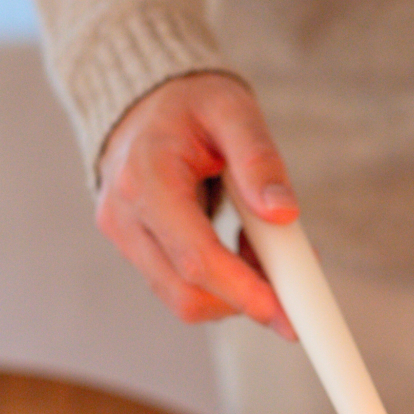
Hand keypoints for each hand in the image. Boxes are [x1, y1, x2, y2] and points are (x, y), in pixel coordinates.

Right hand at [96, 73, 297, 336]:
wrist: (144, 101)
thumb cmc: (191, 103)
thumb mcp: (232, 109)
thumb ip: (259, 158)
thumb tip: (283, 214)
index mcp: (146, 176)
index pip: (195, 256)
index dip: (241, 291)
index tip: (282, 311)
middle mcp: (124, 214)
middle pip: (186, 292)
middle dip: (244, 300)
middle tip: (290, 283)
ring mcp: (123, 236)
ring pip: (183, 298)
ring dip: (234, 293)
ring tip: (261, 250)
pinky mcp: (132, 249)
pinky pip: (179, 288)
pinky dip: (219, 285)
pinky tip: (239, 251)